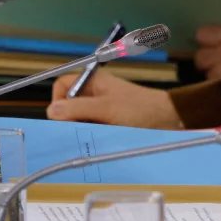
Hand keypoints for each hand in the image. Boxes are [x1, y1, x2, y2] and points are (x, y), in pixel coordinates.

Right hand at [47, 70, 181, 127]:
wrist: (169, 118)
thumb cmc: (140, 108)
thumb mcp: (107, 108)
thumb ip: (79, 108)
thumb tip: (51, 110)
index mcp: (93, 81)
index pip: (62, 85)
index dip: (59, 99)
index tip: (64, 116)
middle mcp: (94, 92)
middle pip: (68, 104)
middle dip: (70, 118)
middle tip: (82, 128)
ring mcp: (101, 107)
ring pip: (78, 118)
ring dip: (81, 127)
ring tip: (94, 134)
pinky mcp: (108, 120)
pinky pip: (90, 127)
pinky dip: (90, 133)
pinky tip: (98, 139)